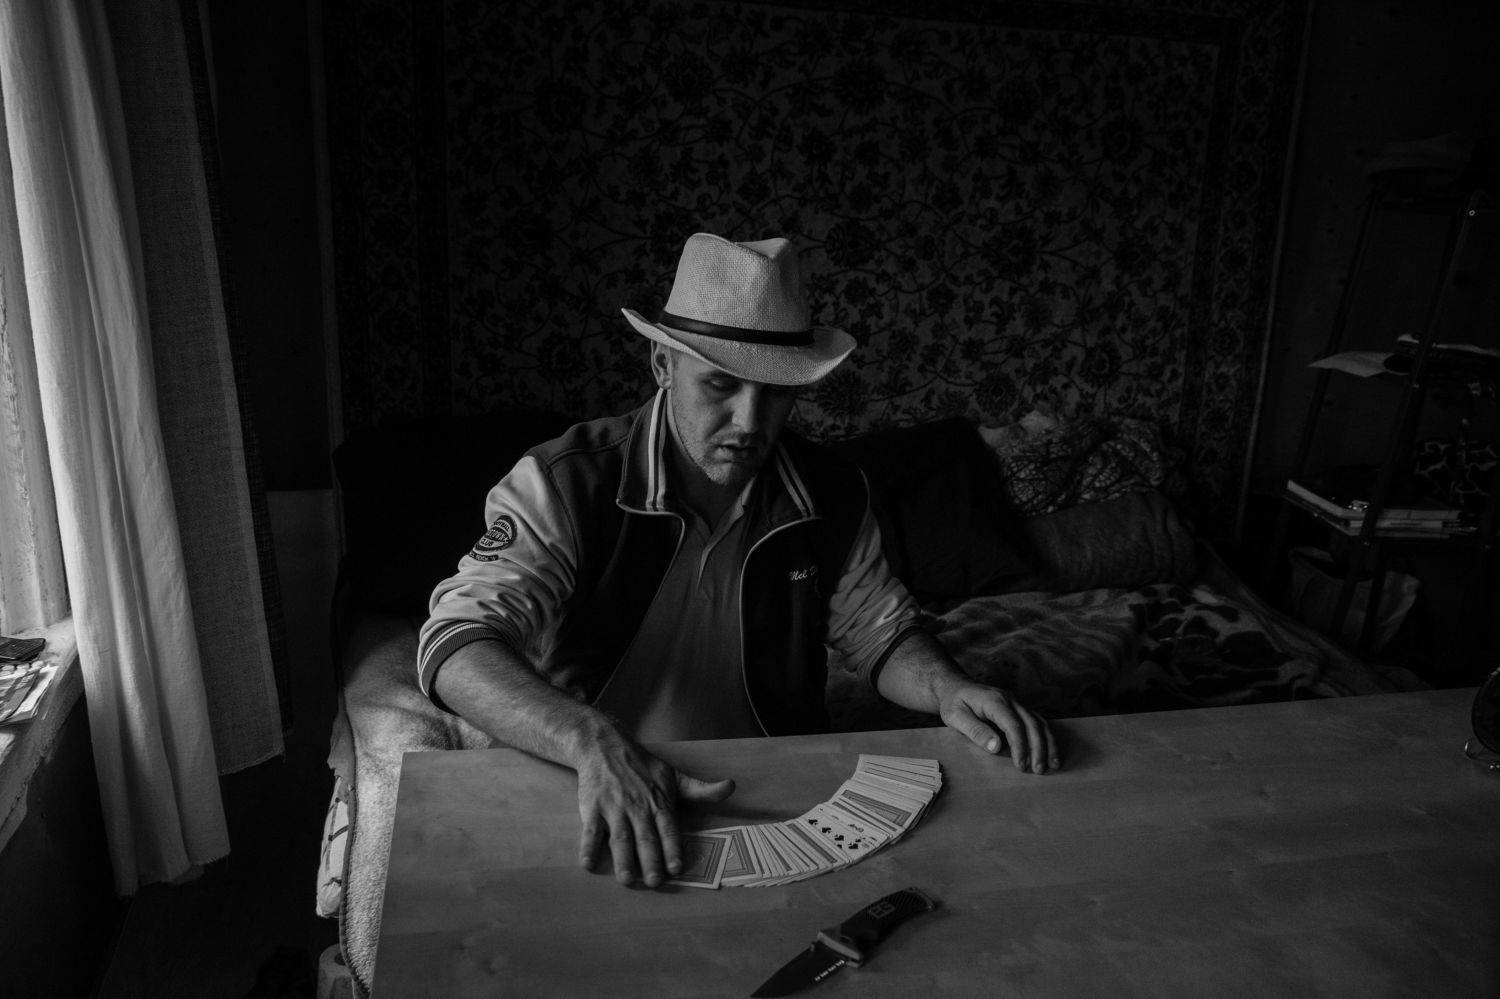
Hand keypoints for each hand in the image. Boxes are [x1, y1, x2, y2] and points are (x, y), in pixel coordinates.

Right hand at [575, 735, 734, 886]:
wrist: (604, 746)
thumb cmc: (642, 765)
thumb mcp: (674, 775)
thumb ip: (700, 789)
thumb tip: (730, 787)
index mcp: (658, 802)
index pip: (668, 829)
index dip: (672, 849)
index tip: (676, 868)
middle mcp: (637, 807)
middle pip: (645, 838)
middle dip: (650, 861)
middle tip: (654, 882)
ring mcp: (613, 808)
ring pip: (619, 838)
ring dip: (622, 860)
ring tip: (626, 880)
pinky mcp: (592, 808)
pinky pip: (590, 831)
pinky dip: (588, 848)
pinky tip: (587, 865)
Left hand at [938, 682, 1059, 774]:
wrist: (956, 687)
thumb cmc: (954, 703)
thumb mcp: (955, 717)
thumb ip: (975, 731)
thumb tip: (996, 747)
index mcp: (993, 701)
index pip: (1013, 724)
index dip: (1020, 746)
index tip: (1021, 765)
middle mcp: (1010, 699)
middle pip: (1031, 724)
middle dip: (1038, 748)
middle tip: (1038, 770)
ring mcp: (1017, 703)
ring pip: (1039, 722)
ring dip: (1048, 744)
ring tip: (1052, 765)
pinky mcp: (1019, 708)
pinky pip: (1037, 722)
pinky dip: (1046, 737)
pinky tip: (1050, 752)